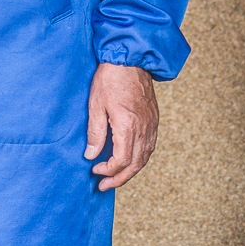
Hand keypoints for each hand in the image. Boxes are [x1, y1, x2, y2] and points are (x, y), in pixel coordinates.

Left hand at [85, 62, 157, 190]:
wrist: (131, 59)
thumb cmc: (110, 79)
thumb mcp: (95, 105)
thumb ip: (94, 133)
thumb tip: (90, 155)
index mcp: (128, 126)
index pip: (121, 160)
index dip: (108, 170)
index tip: (95, 171)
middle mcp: (143, 129)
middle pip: (135, 164)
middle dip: (120, 178)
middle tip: (104, 186)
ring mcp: (151, 125)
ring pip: (145, 158)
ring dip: (131, 171)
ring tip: (116, 177)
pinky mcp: (154, 120)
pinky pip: (150, 147)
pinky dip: (140, 159)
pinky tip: (130, 161)